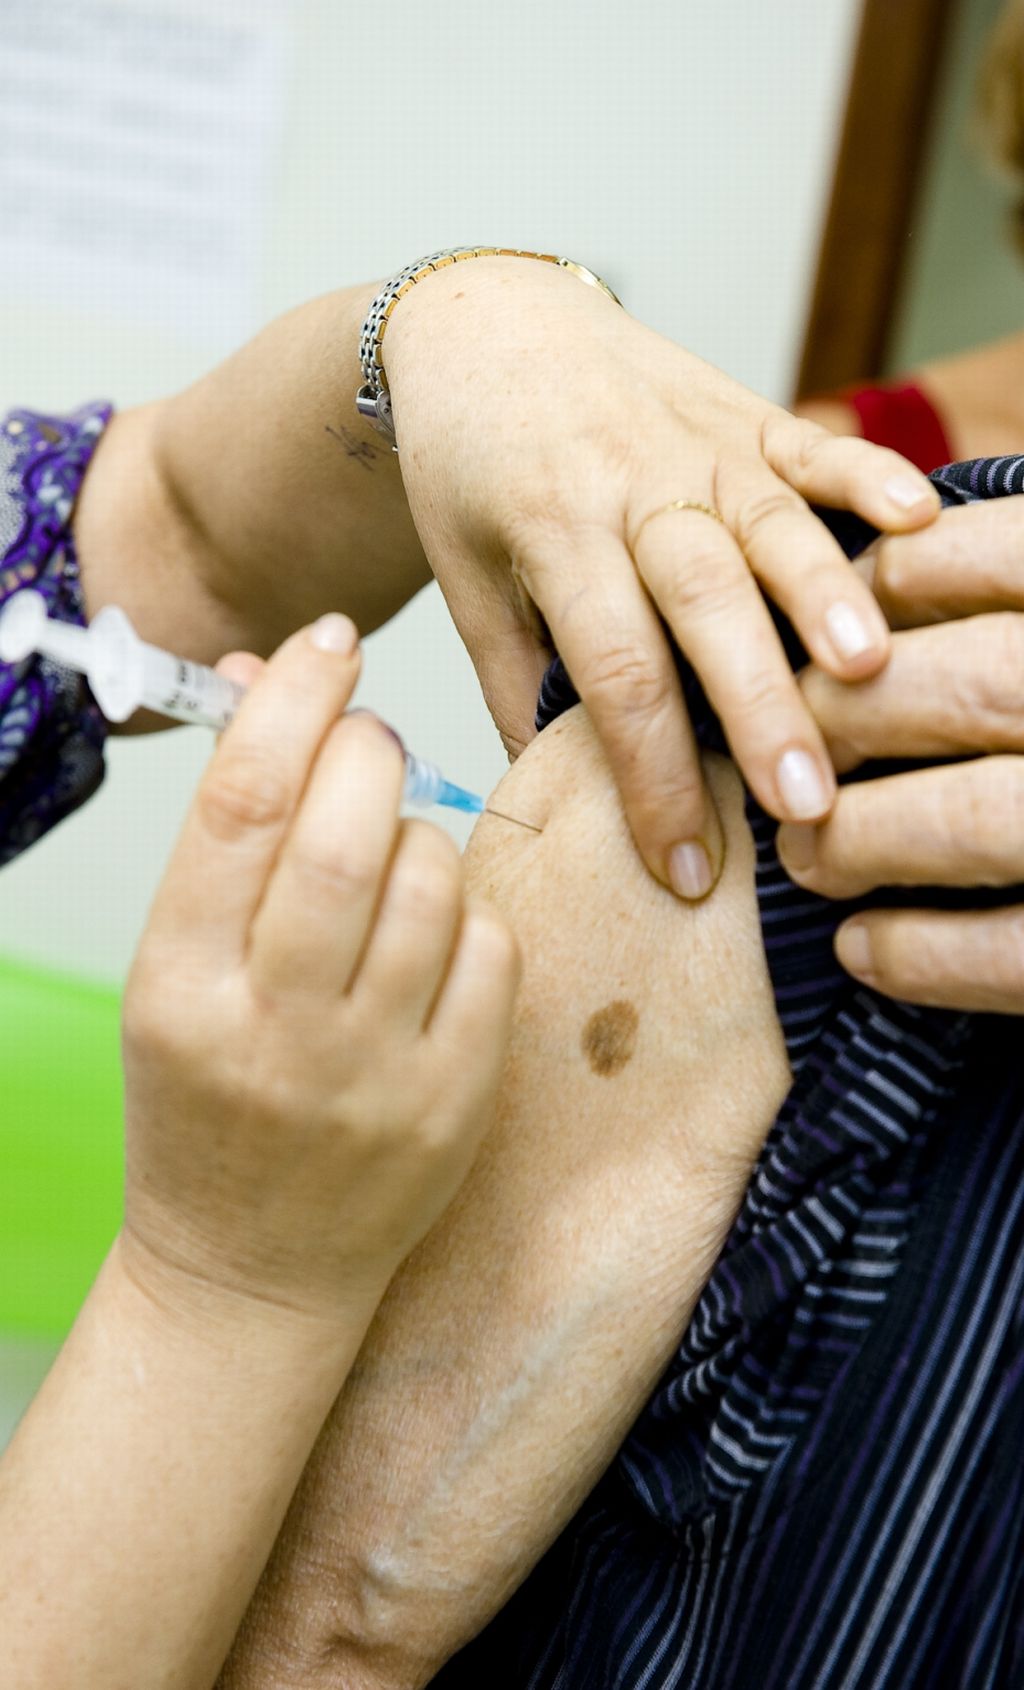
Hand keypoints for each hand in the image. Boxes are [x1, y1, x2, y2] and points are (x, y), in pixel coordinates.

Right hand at [120, 614, 518, 1323]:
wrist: (250, 1268)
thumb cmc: (207, 1102)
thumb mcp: (174, 970)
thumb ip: (224, 834)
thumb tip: (269, 683)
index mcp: (179, 989)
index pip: (242, 804)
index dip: (294, 700)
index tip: (328, 645)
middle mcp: (276, 1033)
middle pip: (347, 832)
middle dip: (368, 747)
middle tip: (365, 738)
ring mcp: (374, 1075)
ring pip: (432, 877)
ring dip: (417, 829)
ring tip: (387, 857)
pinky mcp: (456, 1102)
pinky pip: (488, 947)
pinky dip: (463, 910)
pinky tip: (429, 935)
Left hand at [382, 255, 939, 896]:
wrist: (480, 322)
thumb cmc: (469, 468)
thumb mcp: (467, 579)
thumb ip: (516, 681)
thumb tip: (558, 796)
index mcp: (551, 533)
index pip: (615, 674)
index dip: (655, 778)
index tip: (685, 868)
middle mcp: (631, 485)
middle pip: (704, 604)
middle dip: (759, 705)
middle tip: (806, 801)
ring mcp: (694, 442)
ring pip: (772, 524)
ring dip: (827, 596)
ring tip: (873, 672)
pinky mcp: (742, 409)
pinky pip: (812, 442)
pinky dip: (868, 473)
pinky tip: (920, 520)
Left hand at [777, 498, 1023, 1012]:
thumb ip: (1020, 586)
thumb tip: (891, 573)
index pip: (1010, 552)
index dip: (900, 579)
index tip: (839, 616)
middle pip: (972, 689)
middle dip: (850, 718)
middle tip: (789, 747)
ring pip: (982, 820)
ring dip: (864, 840)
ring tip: (807, 856)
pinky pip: (1018, 954)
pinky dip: (921, 955)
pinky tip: (861, 950)